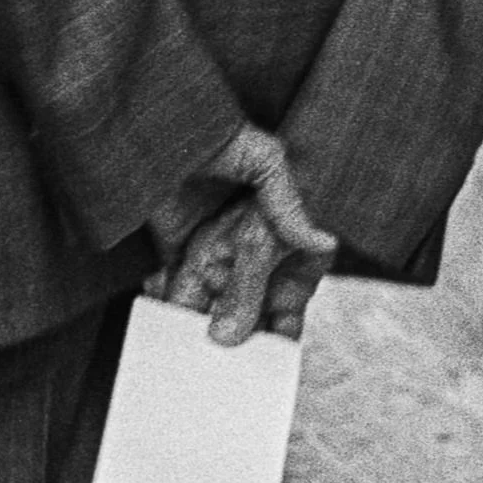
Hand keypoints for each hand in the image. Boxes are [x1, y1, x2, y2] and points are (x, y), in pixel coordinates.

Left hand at [147, 123, 333, 344]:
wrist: (161, 120)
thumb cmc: (226, 133)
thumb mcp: (266, 167)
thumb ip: (287, 211)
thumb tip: (322, 239)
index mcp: (284, 237)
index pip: (289, 295)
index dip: (282, 328)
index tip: (271, 356)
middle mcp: (250, 250)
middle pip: (246, 309)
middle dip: (236, 335)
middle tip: (222, 362)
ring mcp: (213, 250)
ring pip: (208, 303)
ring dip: (197, 325)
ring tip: (186, 352)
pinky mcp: (176, 247)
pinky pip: (174, 286)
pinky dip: (167, 301)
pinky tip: (160, 315)